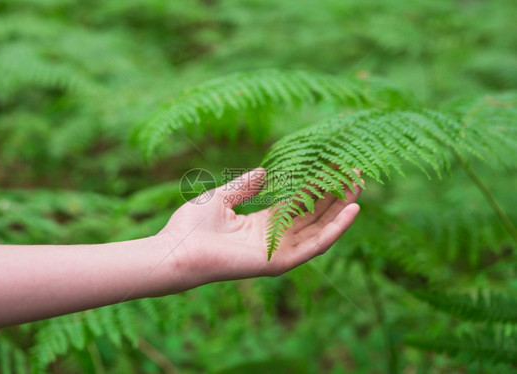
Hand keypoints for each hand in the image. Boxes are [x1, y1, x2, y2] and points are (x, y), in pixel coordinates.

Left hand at [157, 167, 361, 288]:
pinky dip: (335, 229)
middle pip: (314, 215)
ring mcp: (279, 251)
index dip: (316, 186)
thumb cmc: (191, 227)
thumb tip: (265, 171)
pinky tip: (352, 210)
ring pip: (320, 228)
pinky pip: (314, 246)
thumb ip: (244, 186)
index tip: (333, 167)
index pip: (299, 204)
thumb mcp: (221, 197)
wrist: (174, 250)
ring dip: (341, 209)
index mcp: (262, 224)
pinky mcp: (279, 262)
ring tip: (359, 186)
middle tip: (355, 172)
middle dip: (335, 195)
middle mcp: (275, 238)